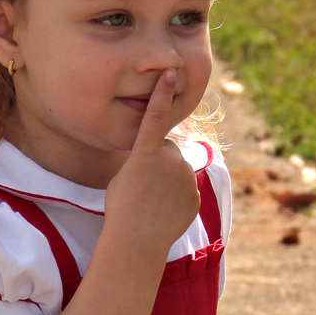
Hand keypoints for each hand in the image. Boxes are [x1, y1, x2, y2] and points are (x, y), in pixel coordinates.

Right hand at [102, 69, 200, 259]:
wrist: (137, 242)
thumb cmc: (121, 209)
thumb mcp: (122, 177)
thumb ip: (142, 160)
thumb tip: (157, 157)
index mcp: (145, 154)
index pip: (154, 117)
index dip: (161, 93)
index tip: (170, 72)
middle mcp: (169, 160)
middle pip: (166, 150)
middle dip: (158, 162)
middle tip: (144, 186)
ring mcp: (185, 177)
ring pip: (177, 170)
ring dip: (168, 180)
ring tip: (153, 202)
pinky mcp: (195, 194)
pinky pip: (186, 189)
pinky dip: (177, 197)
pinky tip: (164, 211)